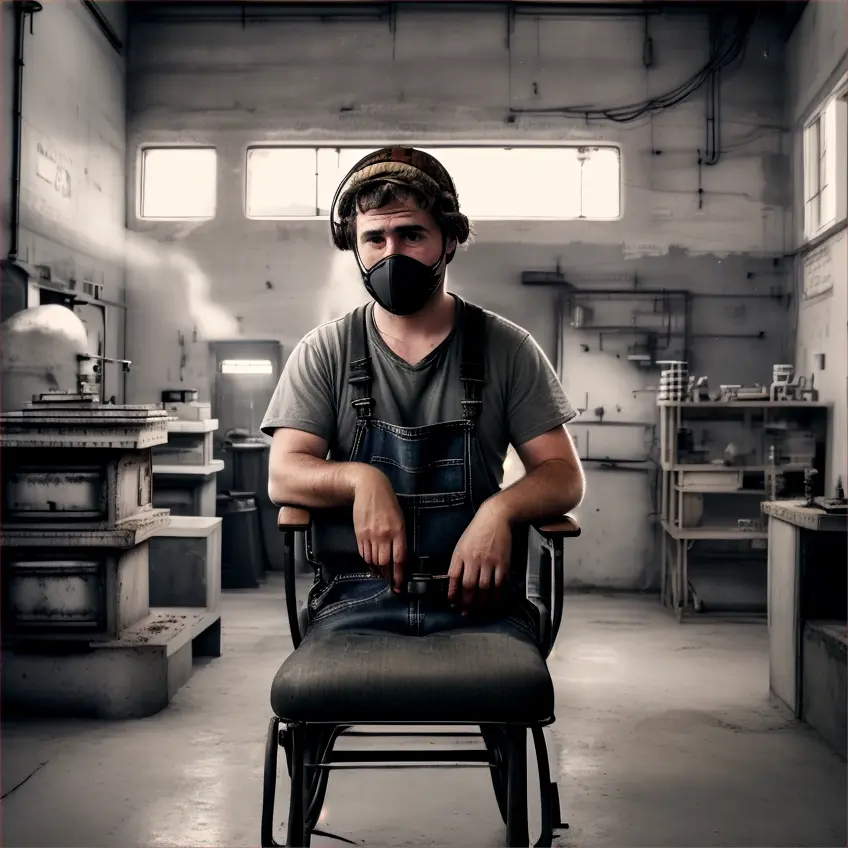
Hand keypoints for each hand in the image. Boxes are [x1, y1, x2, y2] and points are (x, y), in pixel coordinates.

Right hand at [352, 465, 405, 590]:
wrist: (369, 488)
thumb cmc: (388, 503)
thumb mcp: (400, 518)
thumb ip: (400, 536)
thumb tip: (398, 556)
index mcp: (398, 530)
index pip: (399, 558)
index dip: (398, 574)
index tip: (398, 586)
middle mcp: (384, 535)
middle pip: (385, 562)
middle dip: (386, 575)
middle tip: (388, 581)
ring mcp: (370, 535)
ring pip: (373, 560)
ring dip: (377, 569)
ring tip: (380, 573)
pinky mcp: (359, 534)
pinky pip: (363, 553)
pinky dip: (368, 560)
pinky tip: (371, 563)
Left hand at [447, 501, 511, 612]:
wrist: (496, 518)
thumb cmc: (477, 531)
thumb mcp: (462, 544)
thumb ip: (457, 562)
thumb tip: (453, 581)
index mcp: (461, 554)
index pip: (454, 577)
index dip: (452, 592)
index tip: (452, 602)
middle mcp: (474, 559)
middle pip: (469, 586)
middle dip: (467, 602)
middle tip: (466, 611)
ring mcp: (490, 561)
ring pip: (484, 588)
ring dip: (482, 602)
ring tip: (479, 609)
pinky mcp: (503, 563)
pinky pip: (499, 584)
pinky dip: (497, 595)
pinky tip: (494, 601)